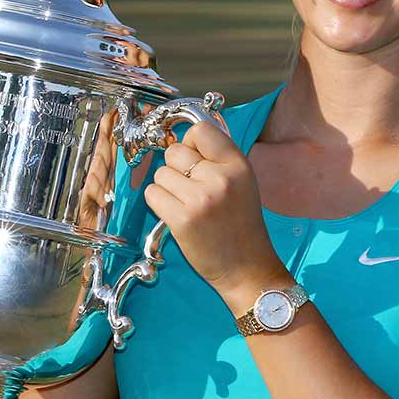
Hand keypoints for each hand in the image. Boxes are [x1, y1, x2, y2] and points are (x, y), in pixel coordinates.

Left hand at [143, 119, 288, 312]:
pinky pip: (152, 194)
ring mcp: (200, 199)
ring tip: (186, 204)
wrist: (247, 268)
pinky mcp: (181, 219)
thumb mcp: (243, 183)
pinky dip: (159, 203)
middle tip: (191, 188)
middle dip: (176, 167)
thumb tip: (183, 138)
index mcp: (239, 166)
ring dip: (166, 187)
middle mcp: (220, 178)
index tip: (194, 157)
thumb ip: (218, 159)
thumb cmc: (241, 225)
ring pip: (160, 173)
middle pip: (175, 151)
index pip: (201, 131)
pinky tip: (176, 214)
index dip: (191, 142)